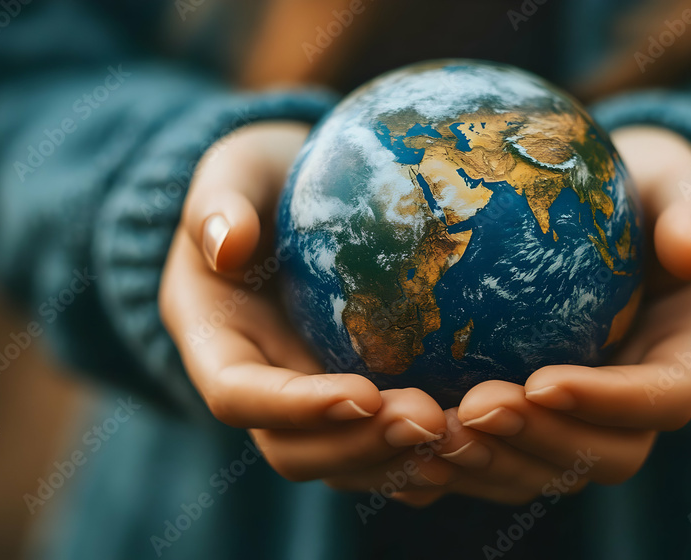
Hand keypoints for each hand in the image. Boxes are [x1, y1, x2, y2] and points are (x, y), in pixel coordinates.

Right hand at [159, 122, 456, 488]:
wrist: (290, 197)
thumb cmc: (261, 178)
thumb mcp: (234, 172)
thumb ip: (220, 204)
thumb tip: (229, 245)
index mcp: (213, 339)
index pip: (238, 395)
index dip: (296, 407)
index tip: (363, 395)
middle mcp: (257, 386)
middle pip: (293, 449)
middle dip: (359, 447)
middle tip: (431, 422)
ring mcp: (305, 403)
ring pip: (342, 463)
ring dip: (398, 462)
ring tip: (463, 439)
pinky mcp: (351, 402)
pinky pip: (380, 448)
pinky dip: (422, 458)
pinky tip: (476, 445)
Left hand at [394, 126, 690, 505]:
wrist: (615, 214)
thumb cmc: (647, 189)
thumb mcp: (681, 180)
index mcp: (686, 354)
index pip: (661, 399)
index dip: (607, 403)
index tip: (542, 380)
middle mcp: (640, 402)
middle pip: (605, 455)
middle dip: (540, 442)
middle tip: (473, 409)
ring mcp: (587, 418)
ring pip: (548, 469)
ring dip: (492, 461)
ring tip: (430, 431)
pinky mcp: (537, 419)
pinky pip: (504, 455)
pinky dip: (460, 459)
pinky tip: (404, 435)